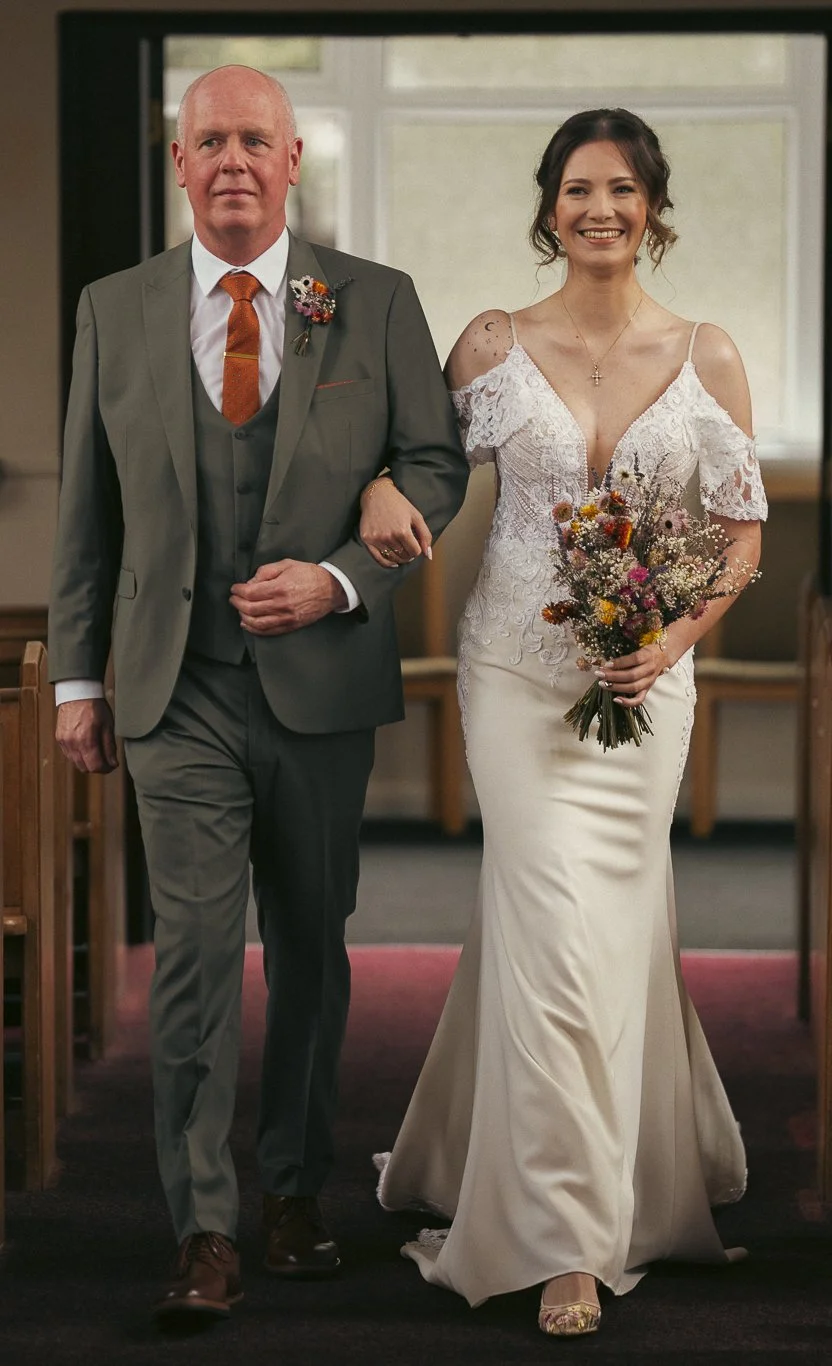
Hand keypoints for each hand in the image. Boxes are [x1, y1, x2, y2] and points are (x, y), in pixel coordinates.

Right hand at [56, 698, 118, 773]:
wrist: (78, 693)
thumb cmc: (94, 706)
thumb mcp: (108, 726)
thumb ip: (109, 747)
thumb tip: (113, 763)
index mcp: (86, 740)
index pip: (95, 766)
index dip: (106, 769)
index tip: (112, 765)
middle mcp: (72, 743)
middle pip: (85, 768)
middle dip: (97, 767)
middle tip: (106, 761)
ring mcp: (64, 742)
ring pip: (76, 763)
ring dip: (87, 762)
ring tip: (97, 752)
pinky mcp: (59, 738)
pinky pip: (69, 755)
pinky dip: (78, 755)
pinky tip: (86, 747)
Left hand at [230, 560, 345, 635]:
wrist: (331, 589)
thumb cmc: (309, 574)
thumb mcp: (287, 564)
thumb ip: (266, 571)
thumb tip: (251, 582)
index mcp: (280, 587)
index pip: (250, 593)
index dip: (238, 591)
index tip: (235, 588)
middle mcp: (282, 605)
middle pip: (250, 608)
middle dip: (237, 603)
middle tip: (234, 598)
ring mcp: (286, 618)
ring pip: (257, 623)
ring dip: (243, 617)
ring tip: (240, 610)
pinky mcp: (291, 625)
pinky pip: (268, 631)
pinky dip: (254, 629)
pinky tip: (247, 624)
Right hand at [359, 477, 431, 568]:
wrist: (376, 494)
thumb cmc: (398, 504)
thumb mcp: (416, 516)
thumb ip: (425, 536)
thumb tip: (429, 555)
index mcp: (403, 530)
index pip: (415, 552)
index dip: (417, 550)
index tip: (415, 545)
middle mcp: (389, 536)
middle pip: (404, 556)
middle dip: (409, 554)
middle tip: (408, 548)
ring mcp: (377, 539)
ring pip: (393, 558)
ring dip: (400, 558)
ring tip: (401, 551)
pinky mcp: (367, 539)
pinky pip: (379, 559)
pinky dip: (388, 563)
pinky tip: (394, 562)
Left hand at [596, 643, 669, 708]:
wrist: (663, 656)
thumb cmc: (646, 652)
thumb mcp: (638, 649)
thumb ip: (625, 657)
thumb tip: (606, 665)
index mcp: (647, 656)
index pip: (633, 660)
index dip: (619, 663)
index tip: (606, 664)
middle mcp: (649, 670)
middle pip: (631, 675)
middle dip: (613, 676)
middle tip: (599, 674)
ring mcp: (649, 681)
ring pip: (633, 687)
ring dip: (616, 687)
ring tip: (602, 684)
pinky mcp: (647, 689)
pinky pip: (639, 699)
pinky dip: (627, 702)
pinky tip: (615, 699)